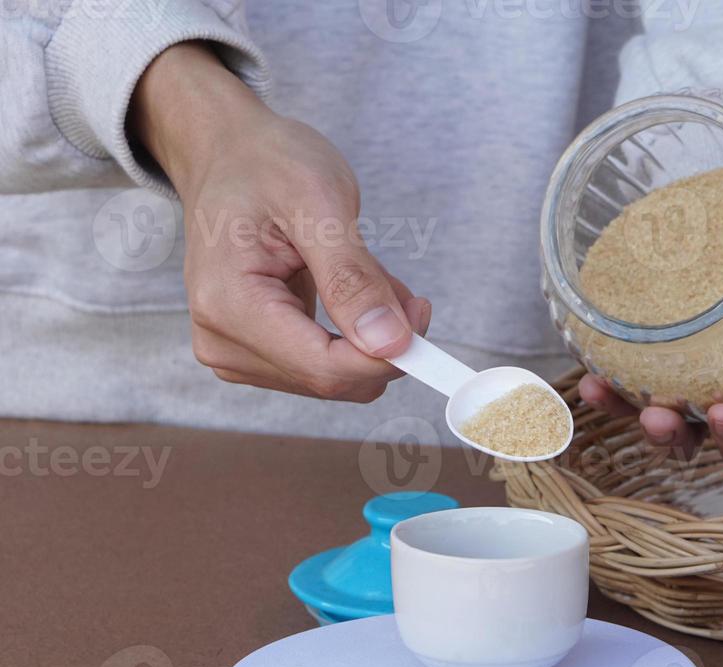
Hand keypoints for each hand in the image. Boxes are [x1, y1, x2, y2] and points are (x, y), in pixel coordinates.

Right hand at [129, 43, 427, 400]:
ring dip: (371, 337)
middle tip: (407, 294)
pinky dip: (356, 335)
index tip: (422, 315)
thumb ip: (353, 278)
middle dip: (382, 342)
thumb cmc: (265, 165)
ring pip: (335, 377)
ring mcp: (236, 350)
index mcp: (228, 304)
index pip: (323, 368)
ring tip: (368, 276)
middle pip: (331, 379)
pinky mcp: (256, 351)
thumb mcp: (318, 203)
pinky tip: (354, 293)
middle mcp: (223, 339)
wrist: (230, 154)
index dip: (386, 354)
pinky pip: (326, 365)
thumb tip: (390, 343)